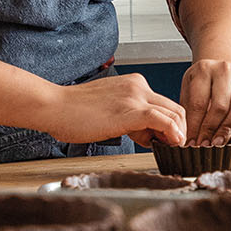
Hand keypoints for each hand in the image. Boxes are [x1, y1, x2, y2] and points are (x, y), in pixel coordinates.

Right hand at [39, 73, 185, 147]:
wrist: (53, 106)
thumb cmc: (73, 111)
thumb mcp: (109, 107)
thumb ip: (129, 115)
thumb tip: (146, 132)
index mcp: (134, 84)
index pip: (165, 104)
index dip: (169, 124)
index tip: (161, 139)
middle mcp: (138, 86)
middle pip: (175, 109)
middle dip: (177, 130)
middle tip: (166, 145)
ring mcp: (136, 97)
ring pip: (175, 115)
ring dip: (175, 135)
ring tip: (161, 147)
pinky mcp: (131, 112)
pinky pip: (164, 121)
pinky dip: (173, 134)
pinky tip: (167, 144)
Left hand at [181, 59, 230, 145]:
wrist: (217, 69)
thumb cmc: (202, 85)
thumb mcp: (188, 92)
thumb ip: (189, 112)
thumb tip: (189, 139)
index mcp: (203, 70)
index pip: (198, 103)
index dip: (194, 126)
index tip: (192, 142)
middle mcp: (224, 69)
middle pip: (219, 106)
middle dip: (211, 130)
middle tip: (205, 145)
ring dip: (228, 127)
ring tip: (219, 141)